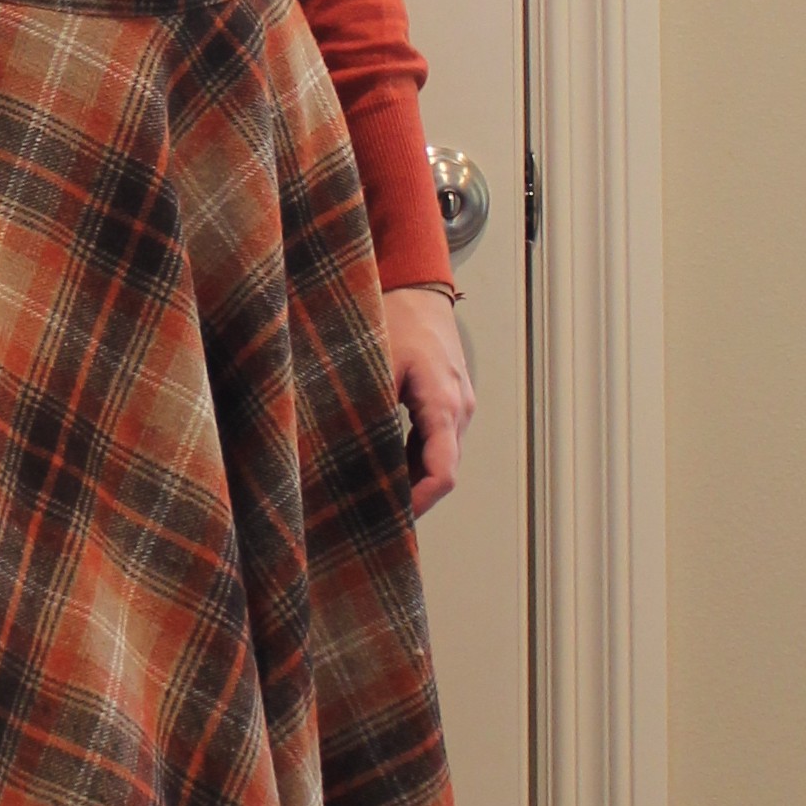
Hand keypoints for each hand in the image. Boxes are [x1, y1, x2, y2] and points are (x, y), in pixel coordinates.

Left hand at [381, 285, 475, 516]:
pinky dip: (414, 461)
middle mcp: (459, 410)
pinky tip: (384, 470)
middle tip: (374, 518)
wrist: (420, 287)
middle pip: (442, 472)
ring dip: (413, 481)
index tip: (392, 519)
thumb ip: (369, 408)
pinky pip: (435, 442)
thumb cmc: (399, 317)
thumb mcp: (377, 362)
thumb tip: (346, 451)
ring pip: (439, 459)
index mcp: (444, 403)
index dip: (420, 502)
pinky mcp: (448, 401)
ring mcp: (457, 406)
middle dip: (413, 498)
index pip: (443, 472)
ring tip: (375, 499)